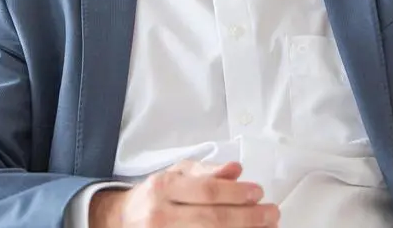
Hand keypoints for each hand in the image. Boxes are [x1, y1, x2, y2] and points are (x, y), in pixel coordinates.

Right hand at [89, 160, 279, 227]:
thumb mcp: (176, 173)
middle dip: (247, 218)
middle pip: (212, 219)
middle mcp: (161, 215)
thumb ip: (206, 172)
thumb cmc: (155, 195)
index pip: (206, 191)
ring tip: (264, 227)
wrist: (122, 220)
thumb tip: (235, 170)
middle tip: (271, 214)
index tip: (257, 192)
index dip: (236, 193)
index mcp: (164, 188)